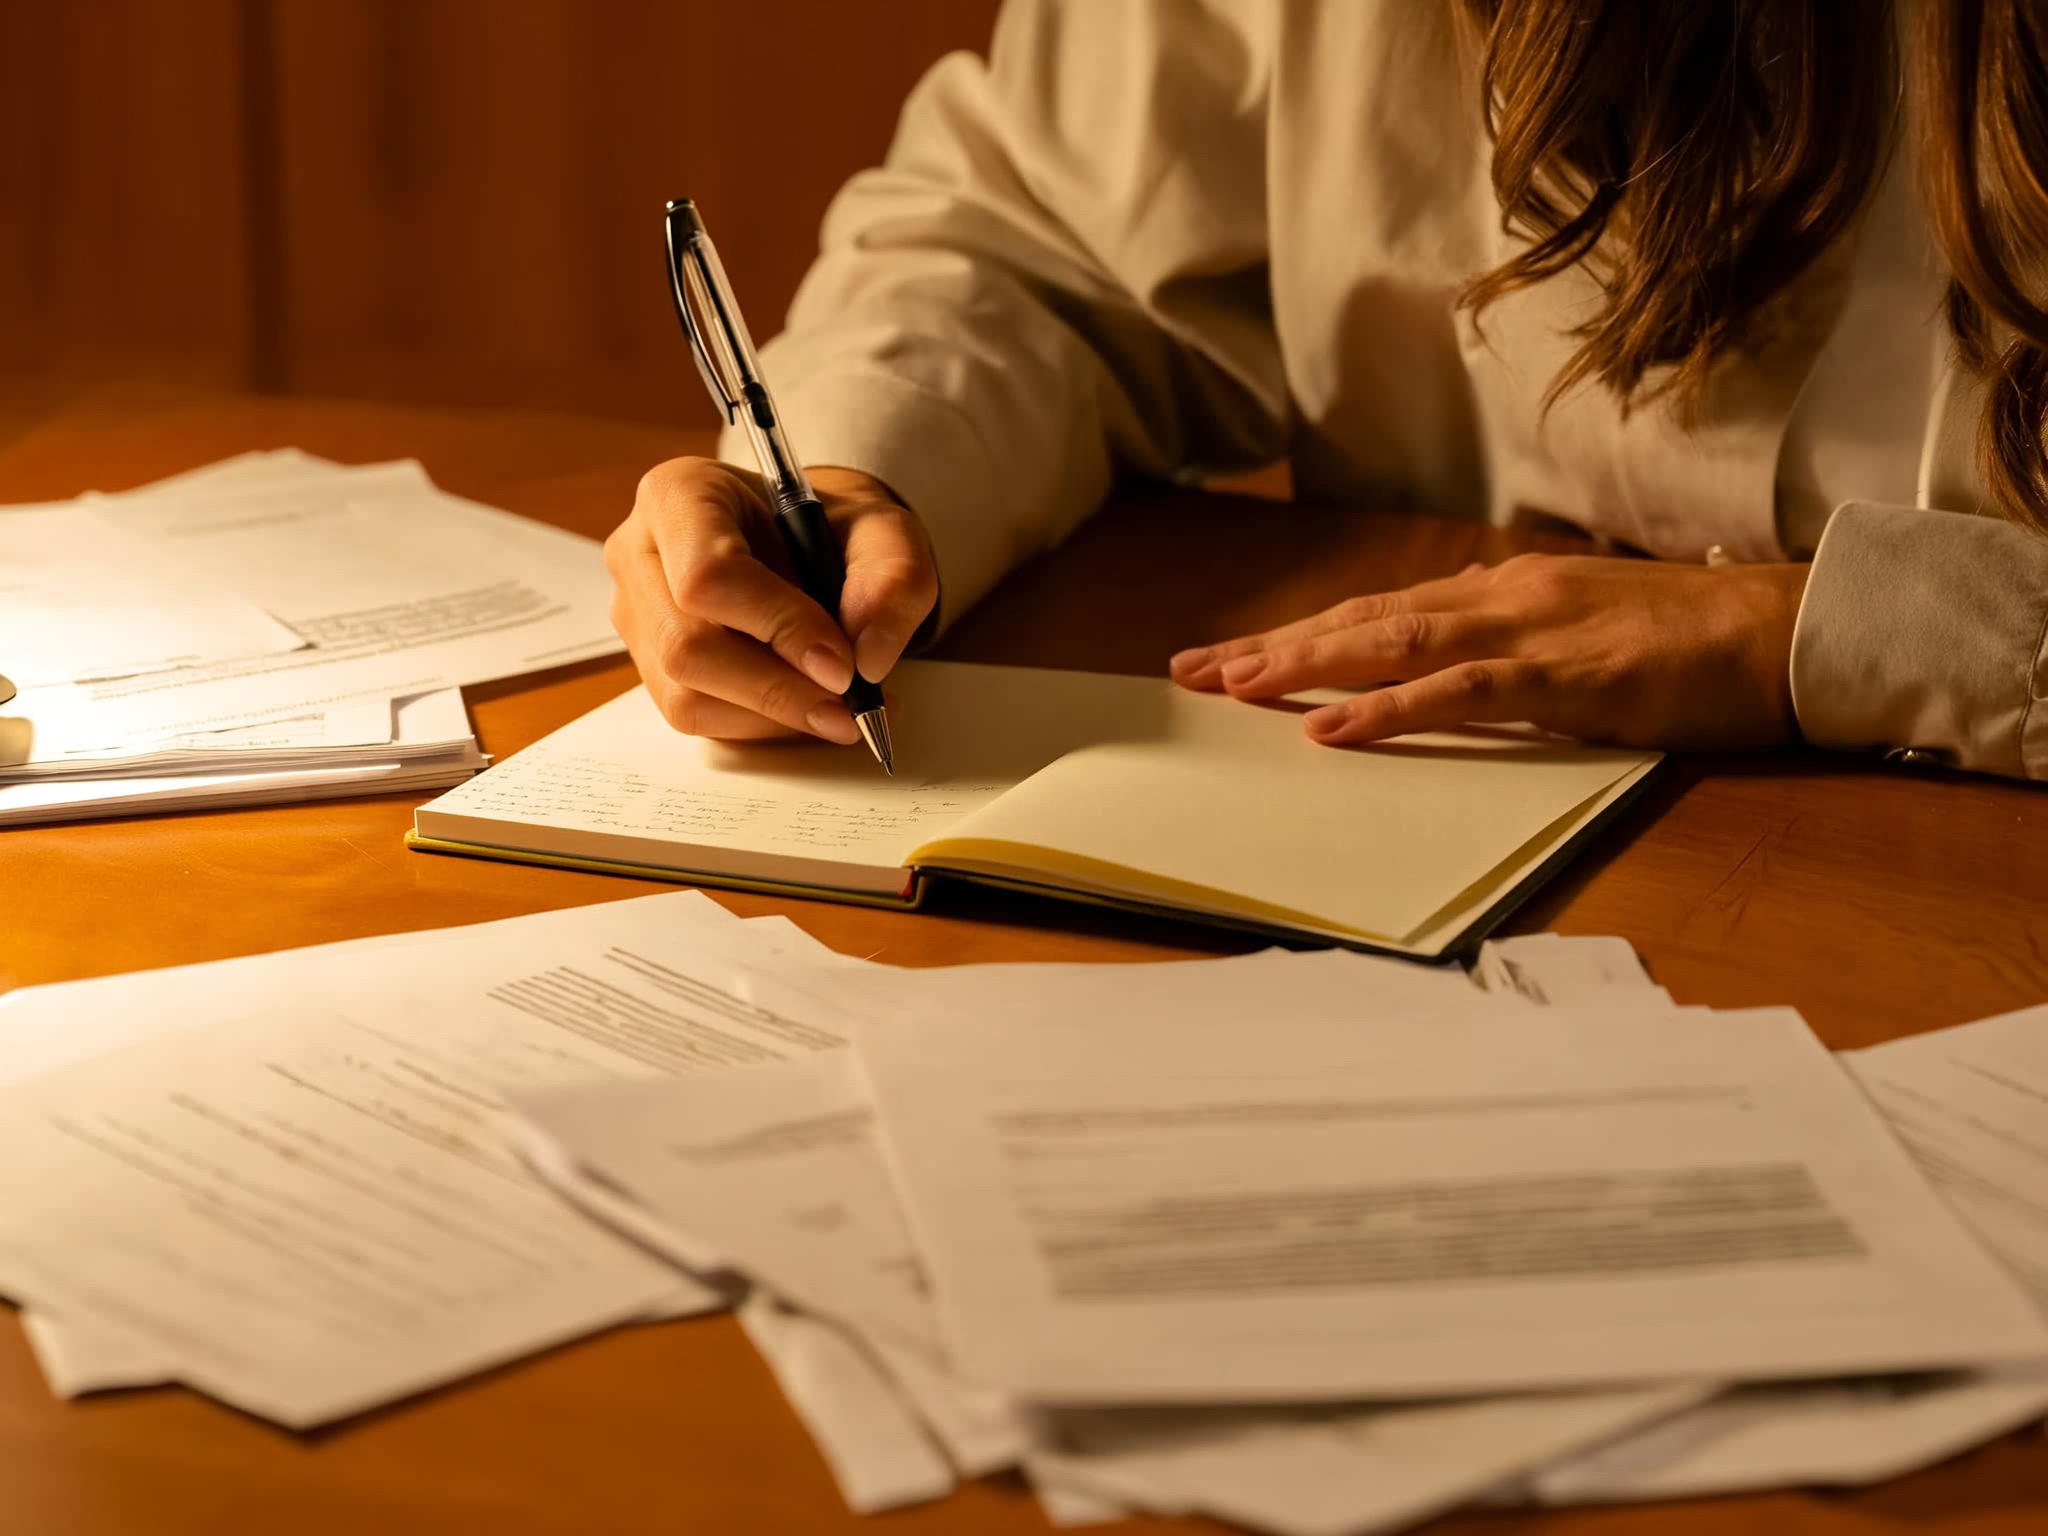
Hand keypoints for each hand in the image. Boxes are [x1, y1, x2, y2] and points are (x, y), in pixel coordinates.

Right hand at [605, 459, 937, 740]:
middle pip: (686, 647)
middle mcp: (641, 552)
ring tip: (841, 710)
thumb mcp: (885, 532)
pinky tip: (807, 708)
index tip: (842, 664)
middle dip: (777, 689)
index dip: (777, 628)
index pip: (708, 576)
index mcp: (682, 493)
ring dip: (771, 716)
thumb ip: (894, 580)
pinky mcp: (650, 662)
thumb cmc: (832, 528)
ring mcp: (638, 613)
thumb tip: (869, 658)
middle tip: (849, 706)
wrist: (806, 541)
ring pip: (685, 694)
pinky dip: (760, 725)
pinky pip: (694, 715)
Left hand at [1169, 553, 1809, 750]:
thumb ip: (1507, 642)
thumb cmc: (1685, 638)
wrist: (1783, 629)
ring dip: (1306, 666)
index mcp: (1499, 590)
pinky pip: (1458, 692)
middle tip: (1191, 672)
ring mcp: (1529, 631)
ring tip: (1232, 688)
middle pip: (1361, 618)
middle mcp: (1498, 597)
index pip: (1376, 609)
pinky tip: (1330, 728)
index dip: (1298, 633)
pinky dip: (1387, 708)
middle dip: (1272, 646)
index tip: (1227, 656)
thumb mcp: (1578, 629)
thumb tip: (1443, 658)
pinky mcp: (1564, 677)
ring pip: (1391, 642)